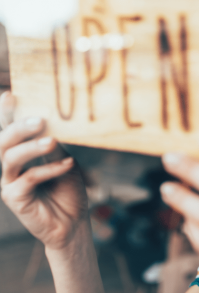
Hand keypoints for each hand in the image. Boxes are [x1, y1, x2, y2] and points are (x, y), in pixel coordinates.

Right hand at [0, 92, 87, 249]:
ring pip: (10, 158)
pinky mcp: (15, 198)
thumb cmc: (68, 189)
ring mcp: (10, 182)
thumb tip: (51, 122)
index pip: (8, 130)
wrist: (74, 221)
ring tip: (52, 140)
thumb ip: (54, 145)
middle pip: (2, 141)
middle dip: (17, 127)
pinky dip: (49, 169)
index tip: (11, 94)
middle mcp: (10, 166)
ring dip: (31, 147)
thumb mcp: (65, 161)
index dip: (5, 113)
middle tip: (39, 119)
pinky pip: (29, 179)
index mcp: (20, 153)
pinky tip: (68, 165)